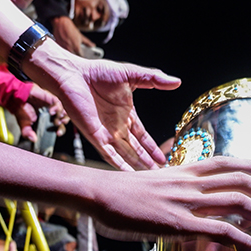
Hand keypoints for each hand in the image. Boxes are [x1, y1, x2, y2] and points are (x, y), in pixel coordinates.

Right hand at [15, 83, 68, 141]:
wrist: (17, 99)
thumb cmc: (21, 111)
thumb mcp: (24, 126)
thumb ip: (28, 133)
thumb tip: (33, 139)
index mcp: (47, 121)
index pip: (58, 127)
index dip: (60, 130)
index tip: (57, 133)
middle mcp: (51, 114)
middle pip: (62, 120)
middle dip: (62, 126)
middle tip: (58, 129)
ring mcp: (51, 106)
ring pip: (63, 112)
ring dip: (61, 117)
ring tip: (56, 121)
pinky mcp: (50, 98)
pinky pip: (58, 103)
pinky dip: (57, 108)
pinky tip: (51, 111)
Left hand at [27, 41, 180, 169]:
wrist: (73, 75)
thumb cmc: (97, 72)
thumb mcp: (132, 75)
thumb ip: (154, 79)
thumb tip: (176, 82)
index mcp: (126, 114)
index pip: (142, 136)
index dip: (152, 148)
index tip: (162, 159)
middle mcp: (117, 126)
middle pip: (135, 149)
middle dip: (146, 162)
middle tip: (158, 174)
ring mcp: (106, 133)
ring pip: (124, 154)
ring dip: (135, 166)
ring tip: (148, 177)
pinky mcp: (95, 136)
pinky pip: (109, 154)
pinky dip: (119, 164)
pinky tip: (128, 174)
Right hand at [51, 15, 95, 55]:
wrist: (61, 24)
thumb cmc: (71, 30)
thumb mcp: (81, 36)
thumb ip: (87, 43)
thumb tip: (93, 46)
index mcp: (77, 48)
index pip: (81, 57)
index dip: (83, 58)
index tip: (83, 58)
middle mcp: (70, 50)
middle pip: (74, 59)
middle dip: (76, 58)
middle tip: (78, 56)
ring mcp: (63, 50)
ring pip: (68, 57)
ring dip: (70, 57)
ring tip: (71, 53)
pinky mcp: (58, 48)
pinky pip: (62, 53)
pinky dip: (64, 53)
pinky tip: (65, 50)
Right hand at [91, 156, 250, 250]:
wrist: (98, 192)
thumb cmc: (117, 191)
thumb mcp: (149, 183)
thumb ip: (170, 189)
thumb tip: (180, 202)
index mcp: (181, 171)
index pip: (223, 162)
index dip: (249, 164)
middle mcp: (189, 183)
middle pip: (239, 180)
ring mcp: (186, 203)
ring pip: (237, 202)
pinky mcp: (179, 225)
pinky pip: (221, 232)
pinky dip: (245, 241)